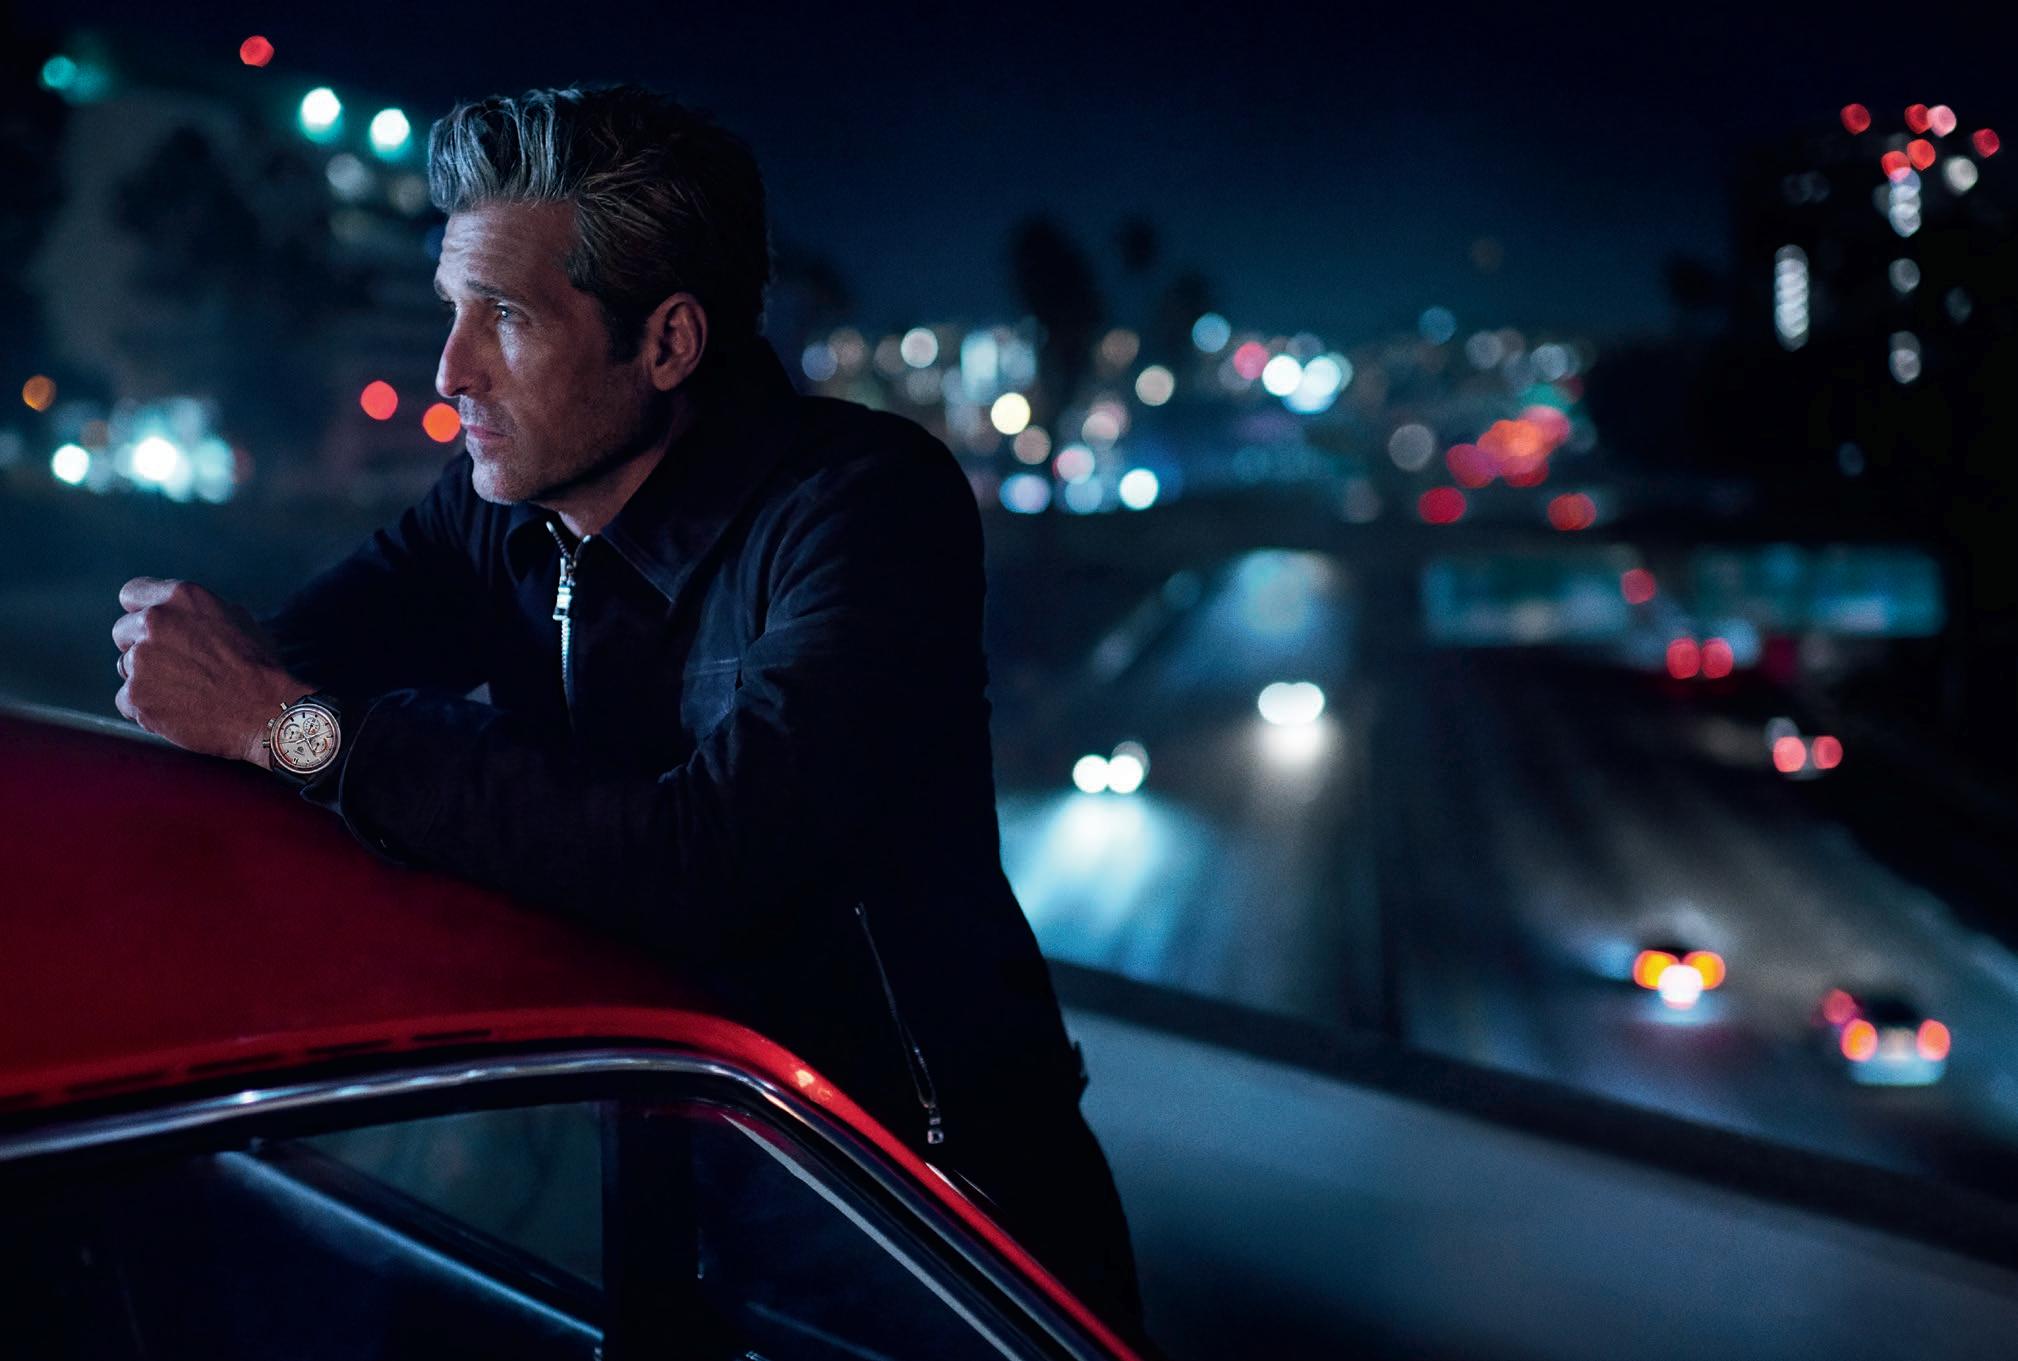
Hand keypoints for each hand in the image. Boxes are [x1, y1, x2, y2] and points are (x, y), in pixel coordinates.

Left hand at [112, 578, 305, 766]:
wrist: (264, 711)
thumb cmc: (259, 667)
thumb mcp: (238, 620)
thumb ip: (200, 612)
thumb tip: (183, 615)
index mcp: (181, 598)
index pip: (132, 593)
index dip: (141, 612)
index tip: (151, 628)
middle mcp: (154, 622)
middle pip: (123, 632)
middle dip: (141, 647)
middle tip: (172, 667)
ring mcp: (140, 660)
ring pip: (125, 668)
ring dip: (145, 679)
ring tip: (182, 692)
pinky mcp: (135, 695)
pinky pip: (126, 701)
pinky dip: (145, 708)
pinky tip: (175, 711)